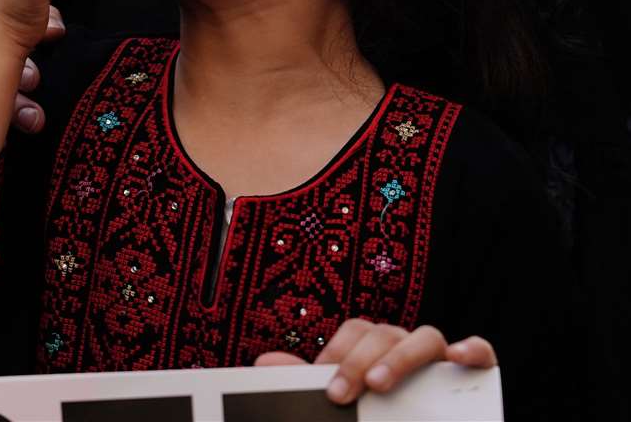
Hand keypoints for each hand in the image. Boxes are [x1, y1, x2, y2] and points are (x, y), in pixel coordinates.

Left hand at [255, 318, 496, 404]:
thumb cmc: (378, 419)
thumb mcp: (344, 404)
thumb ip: (307, 384)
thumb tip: (263, 362)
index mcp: (377, 348)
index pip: (356, 332)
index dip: (339, 353)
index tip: (327, 386)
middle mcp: (408, 346)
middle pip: (384, 332)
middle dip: (358, 361)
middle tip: (343, 394)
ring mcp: (442, 358)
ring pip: (425, 336)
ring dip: (400, 357)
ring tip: (380, 385)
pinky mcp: (477, 371)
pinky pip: (481, 350)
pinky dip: (472, 349)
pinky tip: (457, 358)